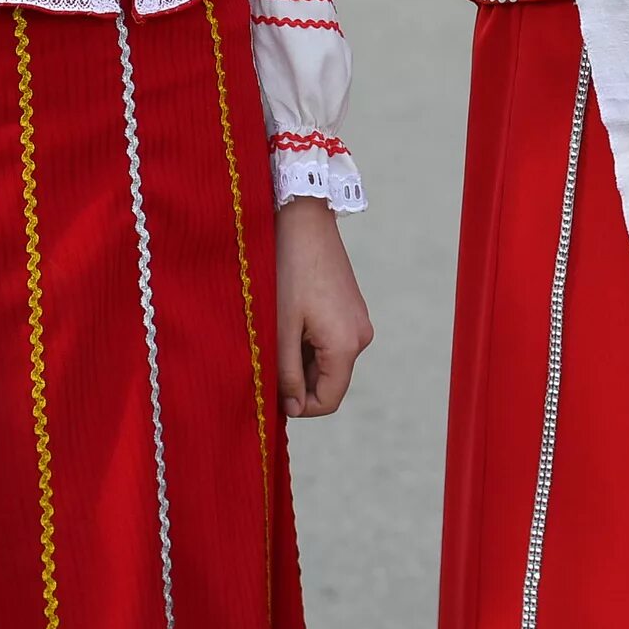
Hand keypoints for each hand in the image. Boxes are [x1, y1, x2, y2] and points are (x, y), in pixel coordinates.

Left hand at [274, 196, 372, 418]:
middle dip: (298, 380)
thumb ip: (286, 372)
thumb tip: (292, 407)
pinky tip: (289, 320)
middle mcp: (361, 336)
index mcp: (345, 345)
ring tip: (277, 333)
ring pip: (328, 361)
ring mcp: (358, 321)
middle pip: (329, 381)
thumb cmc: (288, 271)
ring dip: (301, 359)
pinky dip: (309, 341)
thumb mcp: (281, 327)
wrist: (305, 221)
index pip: (328, 401)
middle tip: (267, 359)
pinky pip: (332, 341)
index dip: (299, 407)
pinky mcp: (352, 308)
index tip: (271, 393)